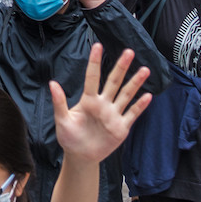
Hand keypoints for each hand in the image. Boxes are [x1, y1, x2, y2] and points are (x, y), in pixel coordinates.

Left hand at [50, 43, 151, 165]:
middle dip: (121, 67)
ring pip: (126, 95)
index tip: (98, 46)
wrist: (80, 156)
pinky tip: (148, 96)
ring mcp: (113, 115)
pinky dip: (140, 105)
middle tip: (128, 51)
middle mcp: (103, 104)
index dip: (95, 62)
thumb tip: (52, 83)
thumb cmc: (68, 136)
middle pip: (114, 82)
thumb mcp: (61, 120)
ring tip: (144, 69)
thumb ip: (59, 102)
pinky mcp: (121, 127)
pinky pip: (132, 114)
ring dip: (135, 83)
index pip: (92, 77)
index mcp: (88, 101)